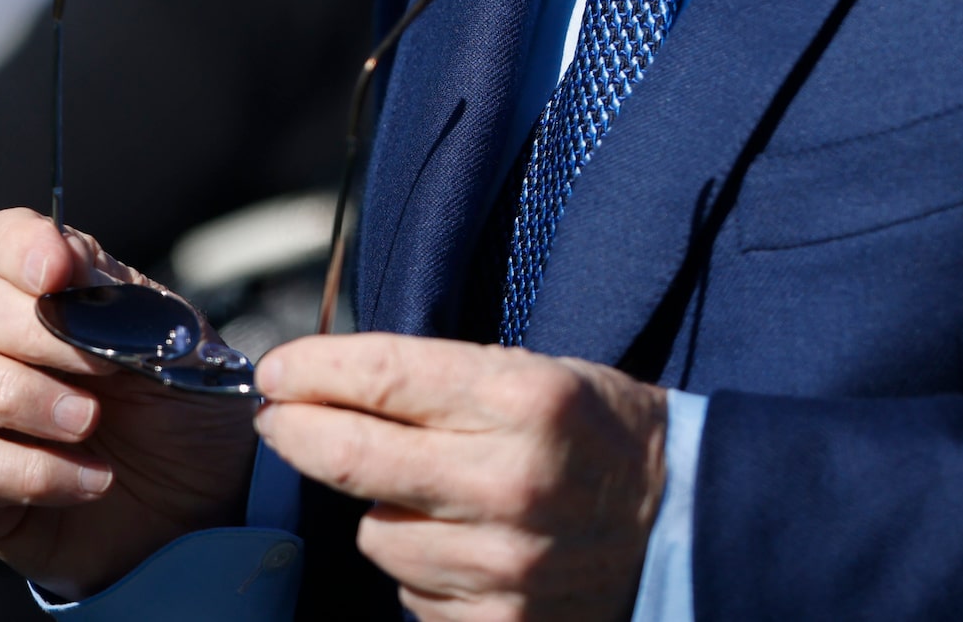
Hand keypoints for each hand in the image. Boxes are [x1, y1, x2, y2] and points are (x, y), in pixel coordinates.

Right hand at [0, 208, 259, 597]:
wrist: (208, 501)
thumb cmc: (183, 411)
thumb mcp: (174, 341)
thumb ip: (117, 295)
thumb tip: (64, 257)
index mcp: (45, 297)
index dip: (17, 247)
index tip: (57, 270)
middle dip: (34, 333)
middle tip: (103, 370)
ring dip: (16, 396)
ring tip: (87, 422)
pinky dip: (32, 471)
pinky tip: (92, 479)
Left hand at [254, 333, 667, 621]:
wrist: (684, 524)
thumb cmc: (595, 433)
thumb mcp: (532, 373)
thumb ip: (435, 379)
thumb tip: (321, 381)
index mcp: (523, 401)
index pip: (380, 377)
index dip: (310, 370)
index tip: (278, 368)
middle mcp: (511, 484)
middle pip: (352, 459)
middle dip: (296, 432)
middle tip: (284, 418)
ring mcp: (506, 566)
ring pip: (375, 537)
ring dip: (383, 513)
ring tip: (434, 497)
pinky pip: (411, 595)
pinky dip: (421, 570)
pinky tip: (463, 548)